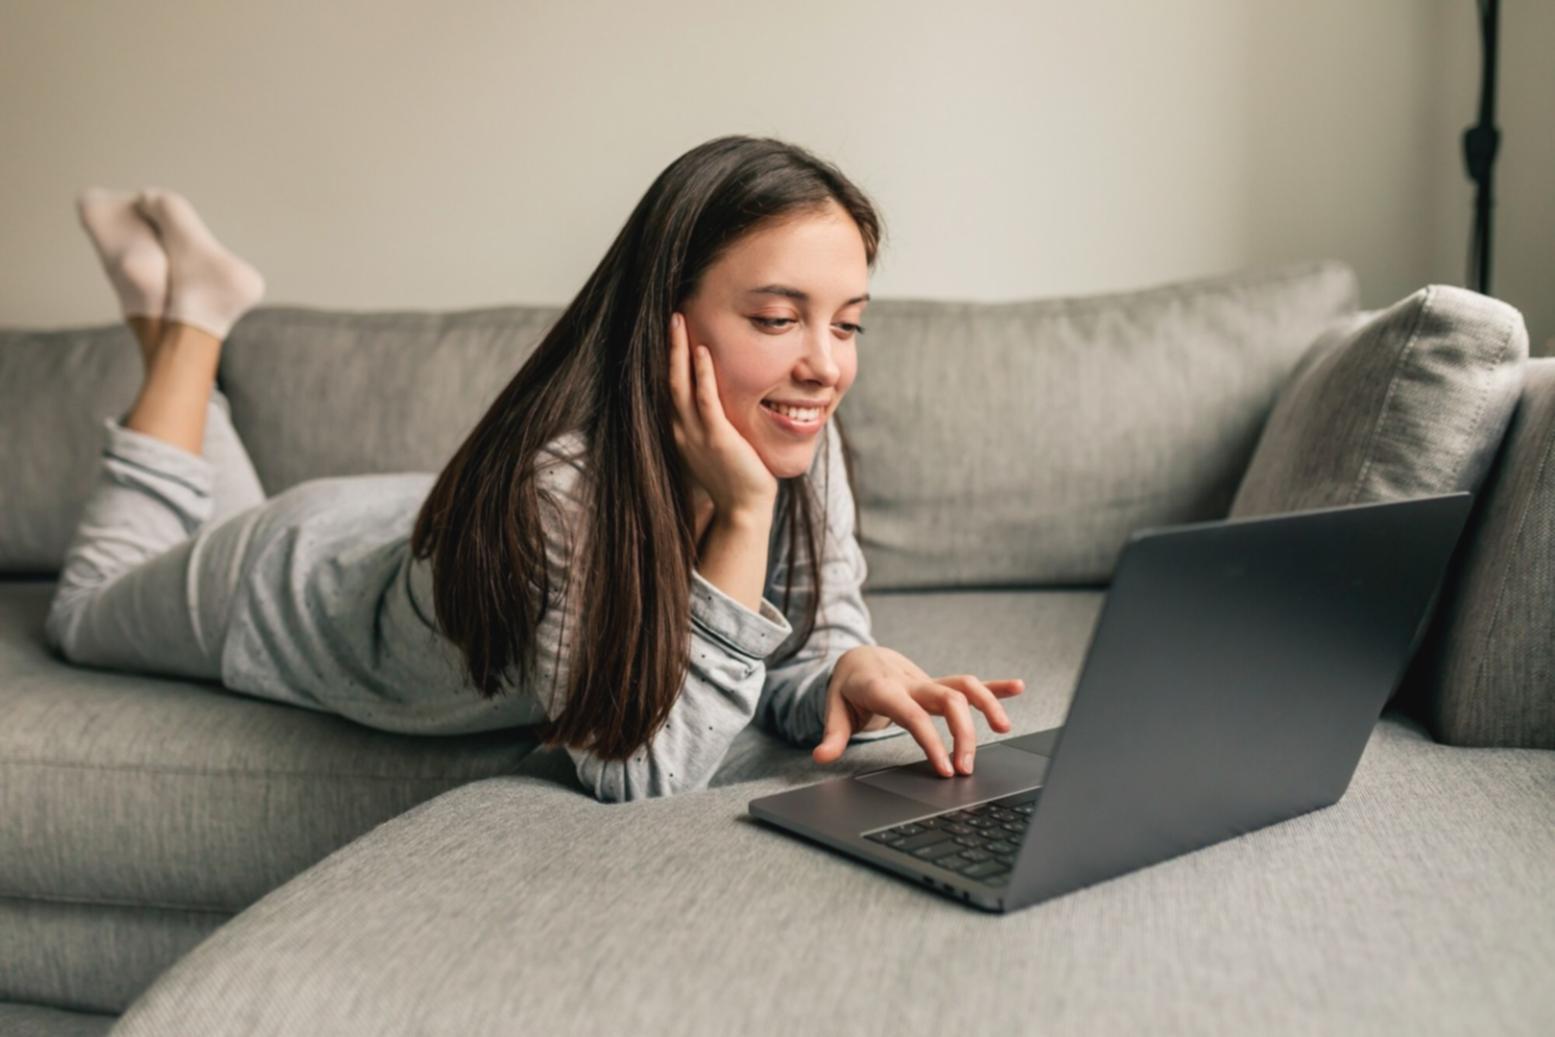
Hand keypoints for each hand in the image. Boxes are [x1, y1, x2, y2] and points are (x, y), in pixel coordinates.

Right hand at [669, 312, 778, 519]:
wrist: (744, 509)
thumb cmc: (735, 479)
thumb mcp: (717, 447)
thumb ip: (713, 424)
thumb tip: (719, 403)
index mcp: (680, 431)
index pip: (668, 387)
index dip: (668, 359)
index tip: (671, 333)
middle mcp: (681, 430)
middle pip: (667, 379)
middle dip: (668, 346)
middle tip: (671, 315)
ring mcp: (695, 434)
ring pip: (679, 384)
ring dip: (679, 351)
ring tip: (679, 321)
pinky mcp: (716, 437)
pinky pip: (705, 400)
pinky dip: (702, 374)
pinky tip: (702, 351)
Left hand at [813, 645, 1025, 777]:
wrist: (858, 658)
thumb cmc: (848, 687)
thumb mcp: (833, 709)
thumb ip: (831, 736)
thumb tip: (820, 757)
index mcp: (884, 690)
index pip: (914, 716)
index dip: (932, 741)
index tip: (945, 769)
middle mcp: (911, 682)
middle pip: (947, 700)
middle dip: (963, 733)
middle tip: (967, 768)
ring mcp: (927, 681)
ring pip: (963, 686)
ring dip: (987, 704)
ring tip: (1004, 729)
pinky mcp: (938, 683)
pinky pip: (969, 683)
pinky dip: (994, 686)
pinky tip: (1017, 687)